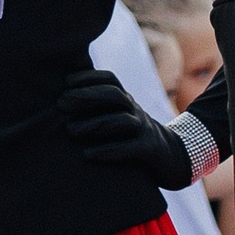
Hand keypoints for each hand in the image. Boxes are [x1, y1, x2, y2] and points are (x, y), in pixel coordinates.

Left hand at [56, 69, 196, 187]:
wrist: (173, 157)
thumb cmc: (132, 137)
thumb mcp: (119, 117)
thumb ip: (98, 109)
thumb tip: (61, 102)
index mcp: (126, 100)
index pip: (110, 80)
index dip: (88, 77)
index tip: (66, 82)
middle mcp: (135, 109)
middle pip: (114, 95)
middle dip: (87, 96)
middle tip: (61, 103)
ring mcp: (144, 128)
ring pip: (121, 121)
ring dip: (94, 124)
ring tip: (70, 131)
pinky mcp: (149, 149)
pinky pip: (130, 148)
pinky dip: (108, 150)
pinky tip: (88, 154)